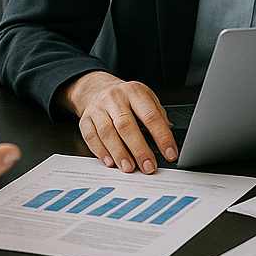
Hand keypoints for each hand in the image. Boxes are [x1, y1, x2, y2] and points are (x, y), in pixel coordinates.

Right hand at [61, 71, 177, 173]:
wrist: (96, 88)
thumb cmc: (125, 97)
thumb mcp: (145, 97)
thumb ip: (158, 115)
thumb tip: (168, 135)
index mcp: (134, 92)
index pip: (151, 116)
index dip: (162, 136)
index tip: (170, 153)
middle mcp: (115, 98)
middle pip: (126, 125)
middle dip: (139, 149)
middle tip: (148, 166)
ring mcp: (98, 109)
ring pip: (107, 133)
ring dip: (119, 153)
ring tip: (129, 167)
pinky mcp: (85, 120)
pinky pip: (91, 137)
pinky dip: (101, 152)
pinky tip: (110, 162)